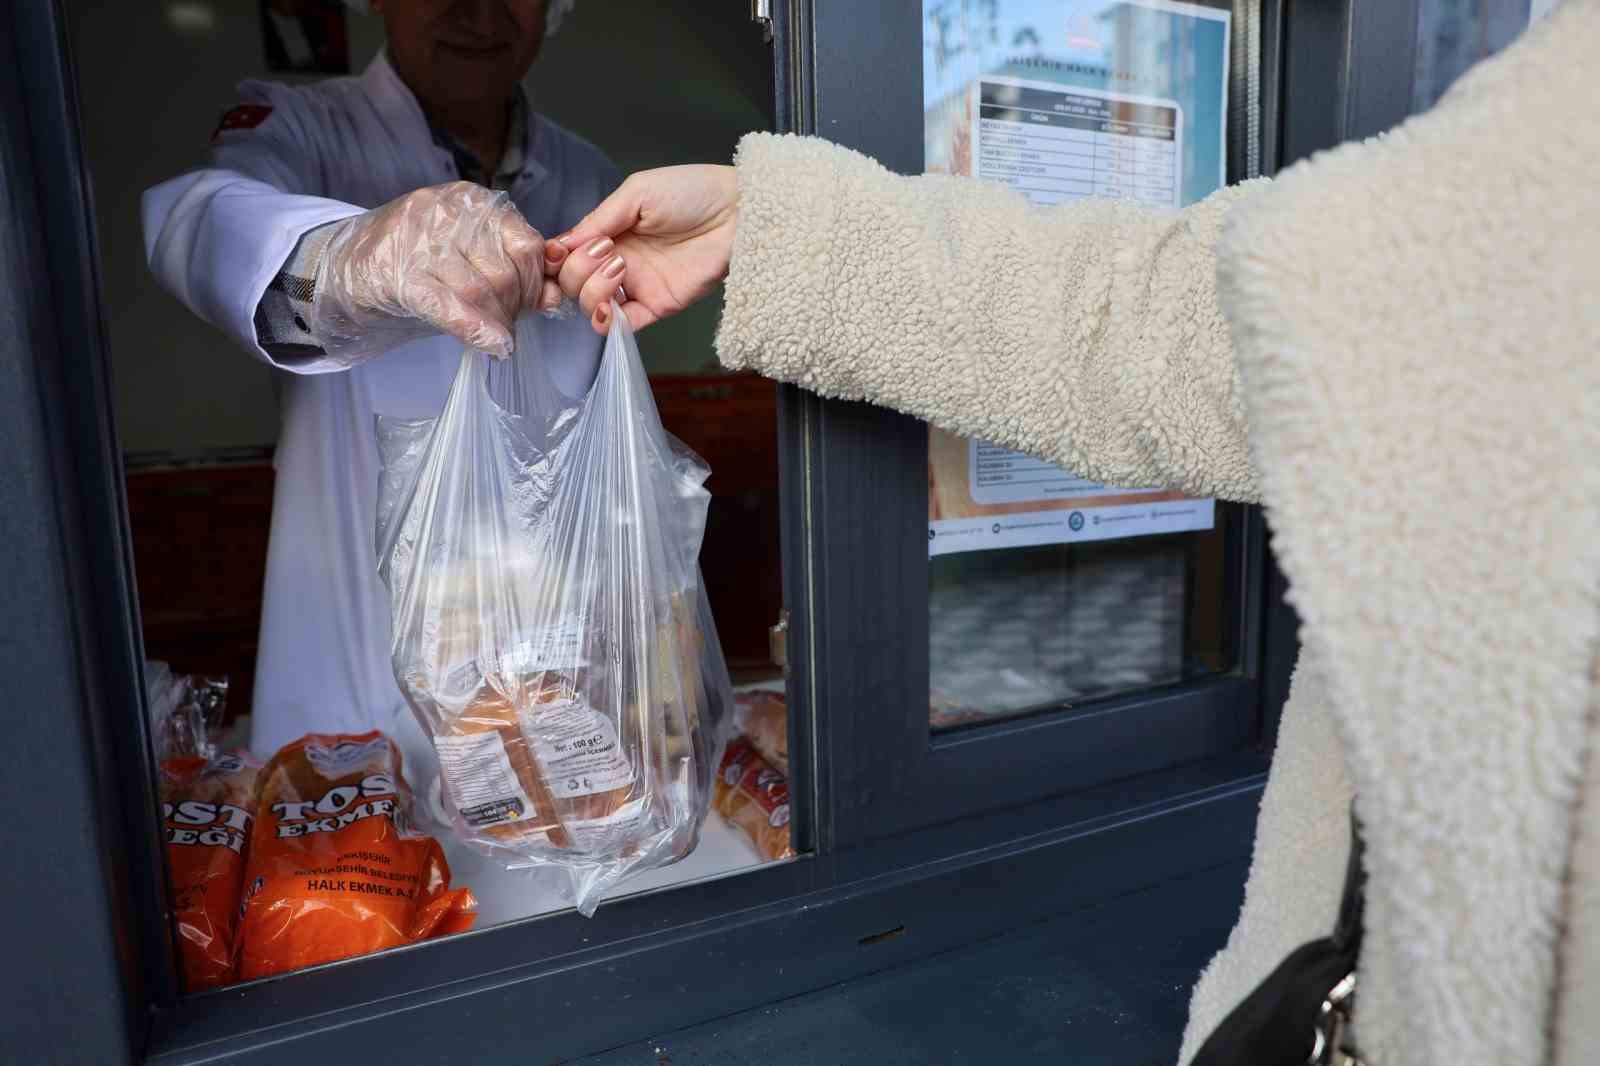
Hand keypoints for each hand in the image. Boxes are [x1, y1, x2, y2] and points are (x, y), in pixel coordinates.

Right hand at [311, 181, 561, 361]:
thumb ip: (516, 274)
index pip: (527, 244)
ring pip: (480, 291)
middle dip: (513, 308)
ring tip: (492, 335)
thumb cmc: (418, 265)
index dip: (534, 284)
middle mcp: (446, 212)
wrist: (346, 269)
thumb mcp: (471, 260)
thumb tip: (555, 296)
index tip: (527, 305)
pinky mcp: (396, 273)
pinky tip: (493, 346)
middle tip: (505, 324)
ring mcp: (418, 240)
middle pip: (505, 271)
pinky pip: (446, 305)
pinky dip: (475, 329)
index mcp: (471, 202)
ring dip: (494, 323)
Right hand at [544, 165, 738, 333]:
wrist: (738, 211)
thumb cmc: (692, 191)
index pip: (567, 255)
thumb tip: (562, 243)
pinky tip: (609, 307)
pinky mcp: (658, 305)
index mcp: (610, 232)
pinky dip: (608, 323)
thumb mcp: (637, 192)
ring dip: (593, 290)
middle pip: (573, 282)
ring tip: (619, 266)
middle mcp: (618, 262)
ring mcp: (638, 286)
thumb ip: (599, 218)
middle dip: (578, 269)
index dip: (556, 258)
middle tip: (606, 250)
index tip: (558, 251)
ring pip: (591, 305)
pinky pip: (624, 327)